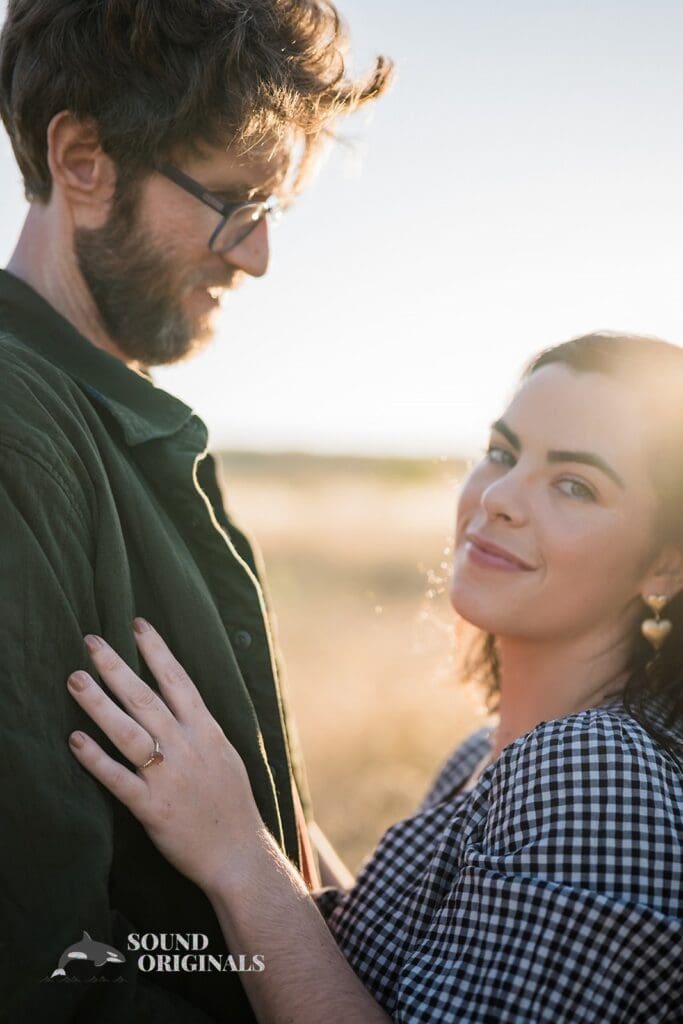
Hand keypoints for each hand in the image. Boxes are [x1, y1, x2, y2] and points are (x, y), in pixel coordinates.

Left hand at [66, 618, 264, 893]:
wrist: (240, 854)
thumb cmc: (231, 805)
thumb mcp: (224, 754)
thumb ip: (198, 728)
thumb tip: (176, 700)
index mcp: (206, 731)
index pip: (179, 680)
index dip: (157, 651)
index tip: (137, 624)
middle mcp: (188, 747)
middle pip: (146, 698)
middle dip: (116, 667)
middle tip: (91, 641)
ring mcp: (170, 777)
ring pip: (129, 732)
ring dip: (99, 704)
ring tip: (75, 679)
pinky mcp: (153, 808)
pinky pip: (120, 779)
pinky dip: (96, 760)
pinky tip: (75, 740)